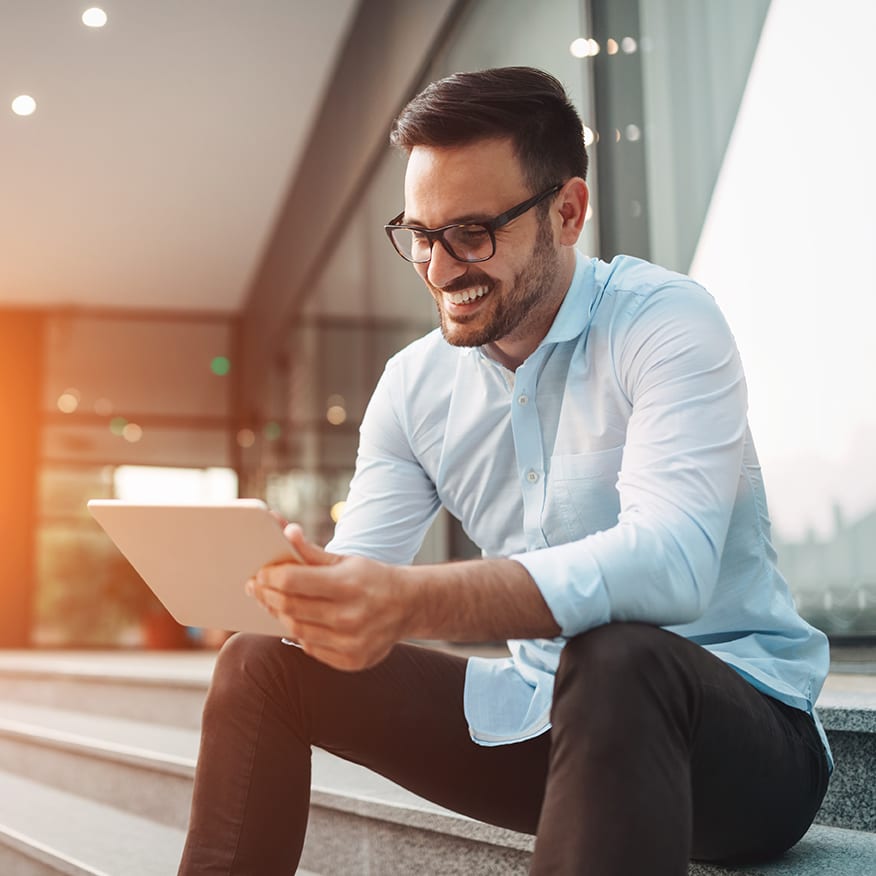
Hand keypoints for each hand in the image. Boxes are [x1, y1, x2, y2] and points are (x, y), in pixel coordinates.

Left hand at [245, 524, 408, 670]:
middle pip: (290, 607)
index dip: (270, 576)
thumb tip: (286, 532)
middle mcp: (350, 616)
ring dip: (280, 614)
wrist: (410, 606)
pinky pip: (311, 648)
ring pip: (296, 629)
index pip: (292, 581)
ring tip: (273, 603)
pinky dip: (300, 633)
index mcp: (348, 584)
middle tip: (256, 587)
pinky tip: (298, 620)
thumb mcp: (346, 560)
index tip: (260, 573)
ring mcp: (351, 642)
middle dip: (267, 595)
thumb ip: (311, 551)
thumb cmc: (373, 578)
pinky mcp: (352, 660)